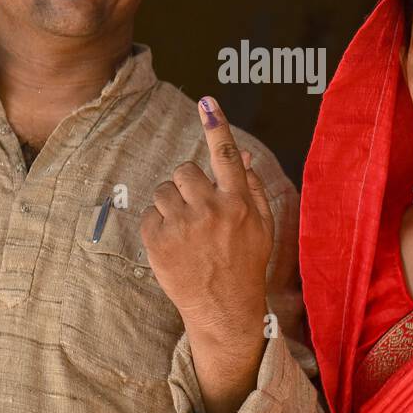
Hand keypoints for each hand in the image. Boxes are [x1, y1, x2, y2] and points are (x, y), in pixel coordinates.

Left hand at [139, 96, 272, 345]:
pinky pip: (151, 213)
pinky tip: (175, 244)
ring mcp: (183, 226)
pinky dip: (159, 225)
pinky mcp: (158, 242)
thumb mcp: (262, 226)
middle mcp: (211, 210)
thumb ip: (251, 187)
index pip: (226, 156)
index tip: (207, 101)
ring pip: (164, 190)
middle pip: (185, 170)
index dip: (216, 126)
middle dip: (188, 186)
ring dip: (171, 204)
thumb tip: (241, 153)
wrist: (224, 310)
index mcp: (239, 203)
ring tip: (186, 230)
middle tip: (197, 210)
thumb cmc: (245, 264)